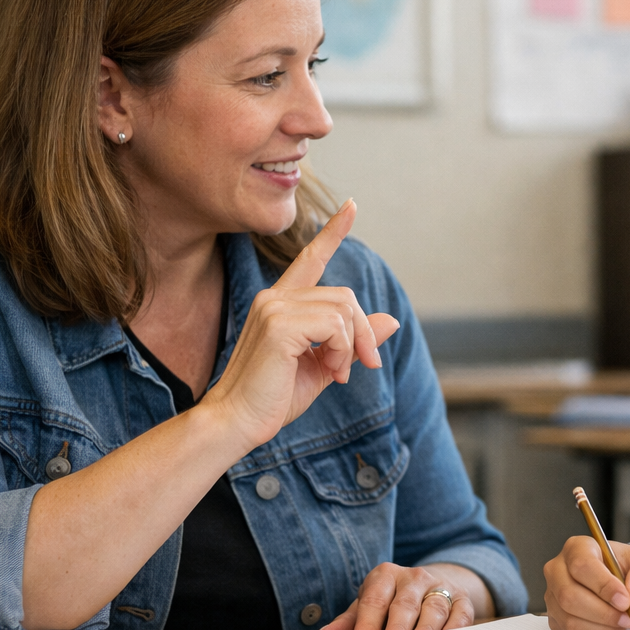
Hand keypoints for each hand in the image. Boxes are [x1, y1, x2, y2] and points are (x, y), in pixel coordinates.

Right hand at [199, 199, 398, 448]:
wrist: (238, 423)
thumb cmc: (274, 398)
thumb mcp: (325, 367)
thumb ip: (354, 342)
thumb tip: (391, 321)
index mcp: (281, 304)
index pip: (310, 258)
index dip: (334, 232)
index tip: (353, 206)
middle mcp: (275, 297)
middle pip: (345, 296)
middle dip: (363, 333)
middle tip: (365, 366)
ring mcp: (274, 308)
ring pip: (344, 309)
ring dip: (352, 346)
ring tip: (337, 373)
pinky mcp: (278, 325)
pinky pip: (335, 326)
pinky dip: (343, 351)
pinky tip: (331, 372)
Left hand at [317, 563, 474, 629]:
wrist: (432, 586)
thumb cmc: (393, 601)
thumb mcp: (369, 606)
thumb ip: (348, 624)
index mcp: (386, 575)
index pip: (375, 599)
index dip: (368, 623)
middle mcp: (415, 577)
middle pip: (405, 604)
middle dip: (397, 628)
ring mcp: (441, 587)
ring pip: (434, 609)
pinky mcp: (462, 600)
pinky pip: (460, 617)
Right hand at [545, 537, 629, 629]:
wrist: (623, 585)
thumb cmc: (629, 569)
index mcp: (577, 548)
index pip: (582, 565)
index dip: (604, 586)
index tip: (625, 600)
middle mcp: (557, 570)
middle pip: (570, 596)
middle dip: (604, 613)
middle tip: (629, 618)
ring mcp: (552, 596)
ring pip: (569, 619)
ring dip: (602, 627)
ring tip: (623, 622)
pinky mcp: (555, 618)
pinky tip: (610, 627)